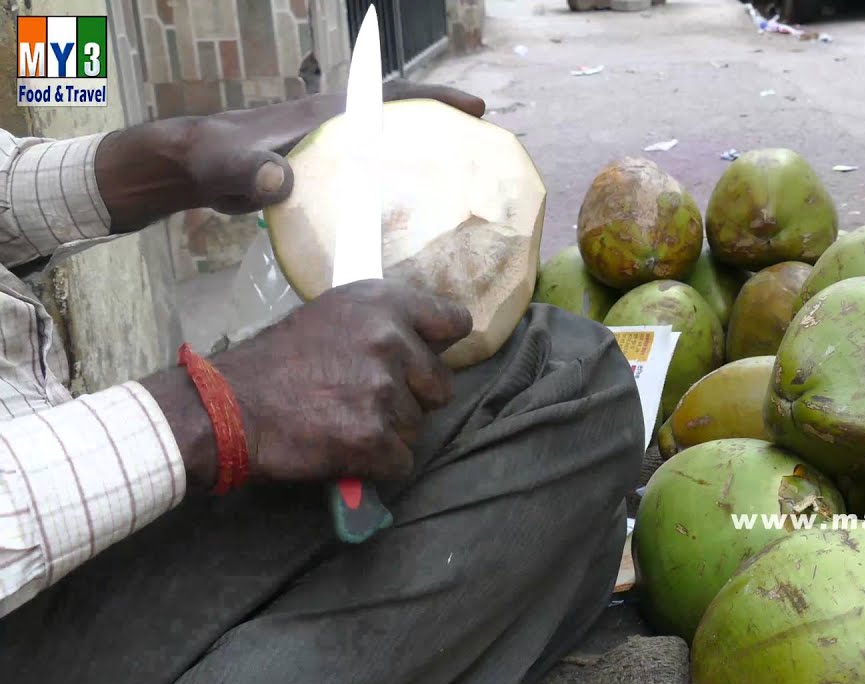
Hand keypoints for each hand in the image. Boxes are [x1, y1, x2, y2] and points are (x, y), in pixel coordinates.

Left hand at [98, 82, 485, 229]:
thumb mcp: (229, 165)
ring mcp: (329, 150)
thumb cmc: (210, 159)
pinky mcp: (321, 173)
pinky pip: (372, 173)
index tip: (473, 106)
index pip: (388, 100)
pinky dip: (398, 183)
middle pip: (400, 119)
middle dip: (443, 124)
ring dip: (424, 154)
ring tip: (462, 177)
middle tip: (485, 141)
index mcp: (324, 118)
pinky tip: (413, 214)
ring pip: (388, 146)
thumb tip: (281, 178)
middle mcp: (333, 128)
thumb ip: (252, 170)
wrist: (189, 168)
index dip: (433, 100)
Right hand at [142, 280, 471, 491]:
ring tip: (343, 422)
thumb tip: (428, 343)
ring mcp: (383, 389)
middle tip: (364, 400)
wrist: (226, 408)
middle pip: (441, 386)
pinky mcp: (373, 436)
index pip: (455, 322)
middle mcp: (390, 340)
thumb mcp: (332, 316)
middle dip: (411, 399)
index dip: (440, 347)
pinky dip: (376, 464)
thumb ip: (383, 325)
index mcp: (383, 303)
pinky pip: (401, 461)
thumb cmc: (275, 362)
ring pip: (419, 427)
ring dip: (389, 433)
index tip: (422, 361)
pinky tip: (344, 449)